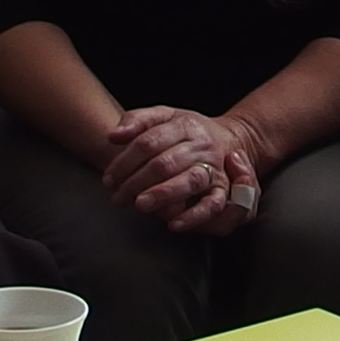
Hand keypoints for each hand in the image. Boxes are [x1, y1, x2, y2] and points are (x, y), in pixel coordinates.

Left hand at [100, 104, 254, 231]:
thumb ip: (138, 120)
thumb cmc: (187, 131)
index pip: (148, 142)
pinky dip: (194, 215)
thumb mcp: (165, 116)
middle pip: (165, 163)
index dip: (124, 162)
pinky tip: (173, 224)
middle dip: (136, 182)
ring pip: (190, 181)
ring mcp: (215, 166)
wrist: (231, 138)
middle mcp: (201, 145)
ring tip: (140, 205)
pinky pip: (213, 204)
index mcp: (184, 124)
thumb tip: (112, 135)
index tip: (108, 179)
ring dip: (163, 195)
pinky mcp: (223, 188)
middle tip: (117, 197)